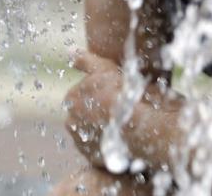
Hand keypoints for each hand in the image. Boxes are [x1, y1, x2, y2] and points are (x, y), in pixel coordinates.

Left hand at [64, 50, 121, 166]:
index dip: (102, 93)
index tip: (117, 93)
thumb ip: (84, 60)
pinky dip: (111, 145)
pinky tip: (125, 139)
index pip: (83, 94)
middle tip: (121, 109)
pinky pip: (102, 149)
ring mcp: (82, 143)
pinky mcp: (95, 159)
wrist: (142, 127)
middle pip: (86, 115)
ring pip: (93, 132)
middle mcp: (70, 123)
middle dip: (99, 112)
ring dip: (105, 129)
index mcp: (71, 99)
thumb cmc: (124, 93)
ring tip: (125, 124)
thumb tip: (69, 52)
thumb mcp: (105, 69)